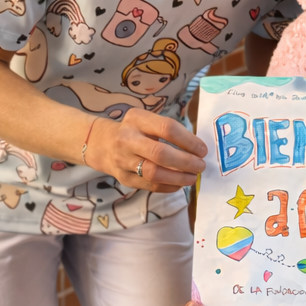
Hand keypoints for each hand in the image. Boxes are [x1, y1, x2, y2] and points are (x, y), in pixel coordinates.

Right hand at [87, 110, 206, 192]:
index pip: (167, 128)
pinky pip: (150, 186)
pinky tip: (179, 184)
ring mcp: (123, 160)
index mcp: (136, 119)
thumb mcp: (147, 122)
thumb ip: (169, 131)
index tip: (203, 150)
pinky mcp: (124, 178)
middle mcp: (126, 138)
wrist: (103, 144)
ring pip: (154, 173)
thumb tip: (198, 150)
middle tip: (200, 166)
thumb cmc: (135, 132)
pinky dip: (169, 186)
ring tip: (192, 177)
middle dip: (185, 162)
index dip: (189, 141)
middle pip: (160, 153)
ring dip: (178, 178)